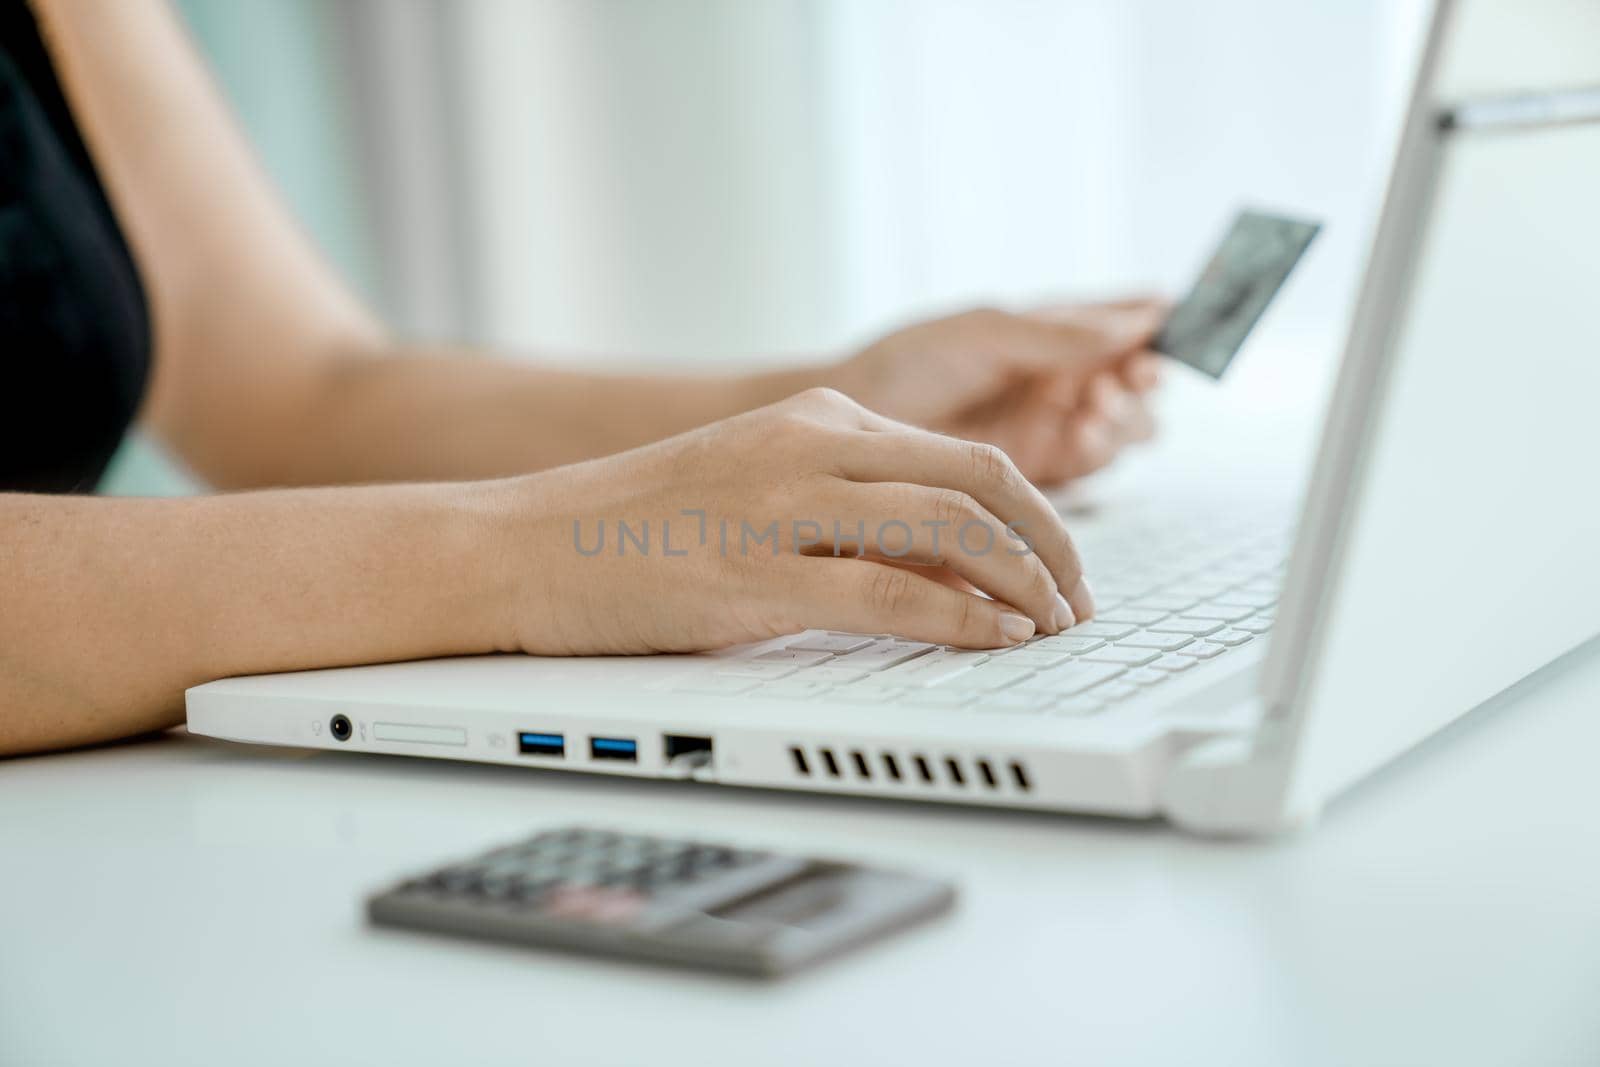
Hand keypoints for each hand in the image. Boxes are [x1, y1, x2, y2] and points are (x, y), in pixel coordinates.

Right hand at [496, 388, 1094, 655]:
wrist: (522, 545)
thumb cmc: (635, 531)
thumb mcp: (760, 498)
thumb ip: (852, 524)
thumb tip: (952, 573)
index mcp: (816, 420)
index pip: (964, 457)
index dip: (1035, 516)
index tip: (1060, 568)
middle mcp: (808, 444)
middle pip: (980, 478)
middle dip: (1051, 546)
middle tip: (1077, 602)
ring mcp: (779, 503)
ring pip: (949, 523)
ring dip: (1021, 581)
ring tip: (1049, 625)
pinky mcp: (749, 572)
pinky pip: (887, 593)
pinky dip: (958, 619)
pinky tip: (992, 640)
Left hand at [833, 299, 1165, 485]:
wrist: (849, 431)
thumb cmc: (906, 364)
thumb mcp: (981, 332)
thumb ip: (1055, 332)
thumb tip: (1140, 318)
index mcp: (1054, 335)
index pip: (1126, 325)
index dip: (1153, 326)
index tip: (1161, 326)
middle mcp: (1061, 383)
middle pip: (1135, 385)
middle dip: (1139, 381)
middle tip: (1122, 378)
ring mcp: (1052, 430)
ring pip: (1121, 429)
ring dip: (1121, 418)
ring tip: (1093, 408)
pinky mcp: (1038, 477)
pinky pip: (1089, 469)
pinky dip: (1097, 453)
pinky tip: (1080, 437)